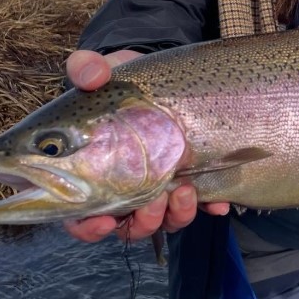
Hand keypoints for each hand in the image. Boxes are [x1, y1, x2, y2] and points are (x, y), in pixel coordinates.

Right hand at [62, 48, 228, 243]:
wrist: (157, 79)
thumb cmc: (117, 83)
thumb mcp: (99, 72)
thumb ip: (87, 70)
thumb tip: (90, 73)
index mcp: (90, 175)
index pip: (80, 217)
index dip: (88, 228)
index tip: (103, 221)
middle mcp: (123, 189)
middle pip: (128, 225)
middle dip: (143, 222)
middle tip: (153, 200)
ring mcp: (158, 187)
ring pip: (164, 220)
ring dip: (174, 215)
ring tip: (184, 190)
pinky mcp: (188, 179)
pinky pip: (200, 204)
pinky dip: (208, 207)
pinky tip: (218, 203)